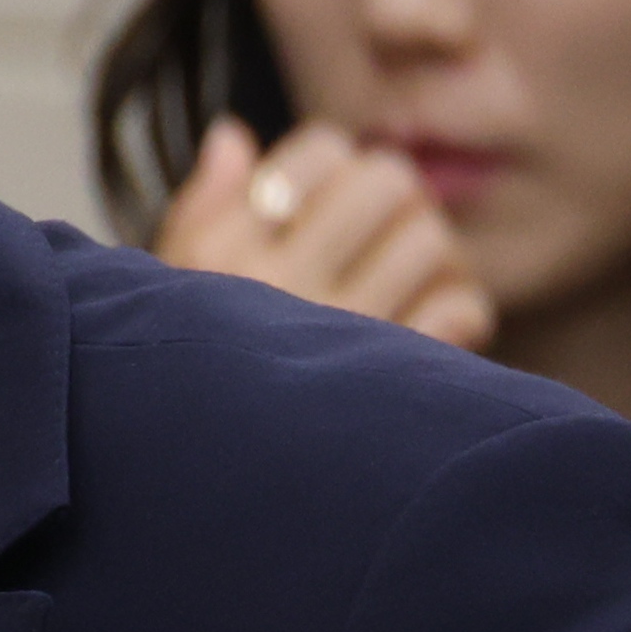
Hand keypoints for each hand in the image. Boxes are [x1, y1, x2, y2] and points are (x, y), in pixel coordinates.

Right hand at [152, 119, 497, 351]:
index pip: (321, 152)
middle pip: (390, 181)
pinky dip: (458, 310)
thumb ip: (203, 206)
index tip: (320, 205)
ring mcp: (336, 335)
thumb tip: (235, 137)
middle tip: (377, 239)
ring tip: (404, 285)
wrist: (193, 494)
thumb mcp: (167, 287)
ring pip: (435, 240)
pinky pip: (463, 307)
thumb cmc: (182, 377)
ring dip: (435, 255)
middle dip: (395, 201)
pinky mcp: (389, 381)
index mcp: (217, 251)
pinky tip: (425, 331)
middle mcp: (274, 286)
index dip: (336, 166)